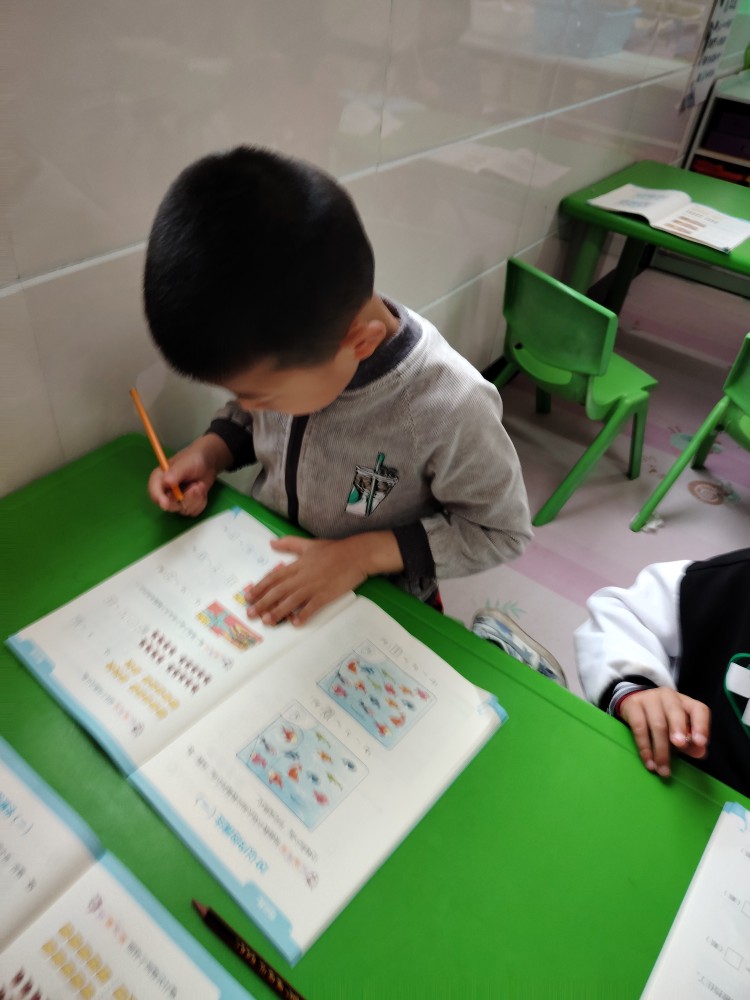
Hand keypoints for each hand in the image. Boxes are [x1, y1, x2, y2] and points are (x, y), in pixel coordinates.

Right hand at [147, 434, 232, 516]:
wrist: (208, 463)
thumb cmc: (194, 459)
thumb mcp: (185, 464)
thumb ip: (175, 473)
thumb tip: (166, 482)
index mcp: (160, 479)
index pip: (154, 493)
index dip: (159, 499)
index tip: (166, 503)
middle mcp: (166, 491)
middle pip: (170, 506)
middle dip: (186, 498)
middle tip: (196, 487)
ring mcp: (176, 500)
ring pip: (184, 510)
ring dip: (196, 499)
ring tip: (199, 484)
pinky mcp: (187, 504)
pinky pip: (193, 511)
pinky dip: (201, 502)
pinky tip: (202, 491)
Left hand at [245, 531, 402, 626]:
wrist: (357, 554)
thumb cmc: (334, 549)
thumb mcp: (309, 544)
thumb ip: (289, 543)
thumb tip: (271, 542)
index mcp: (298, 564)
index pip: (274, 577)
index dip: (260, 587)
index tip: (248, 596)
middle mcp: (303, 576)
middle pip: (279, 590)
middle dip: (263, 602)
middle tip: (251, 613)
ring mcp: (315, 585)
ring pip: (292, 600)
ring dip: (278, 611)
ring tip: (268, 621)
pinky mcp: (327, 594)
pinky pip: (312, 606)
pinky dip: (304, 614)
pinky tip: (295, 623)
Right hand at [618, 687, 709, 777]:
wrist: (634, 705)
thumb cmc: (662, 720)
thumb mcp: (678, 731)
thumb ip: (690, 743)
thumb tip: (700, 753)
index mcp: (685, 702)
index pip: (698, 710)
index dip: (701, 726)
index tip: (700, 743)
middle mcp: (668, 696)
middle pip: (675, 711)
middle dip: (678, 729)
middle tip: (680, 745)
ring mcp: (649, 698)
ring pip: (657, 723)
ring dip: (660, 749)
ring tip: (662, 768)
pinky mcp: (633, 705)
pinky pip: (639, 727)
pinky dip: (645, 747)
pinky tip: (649, 761)